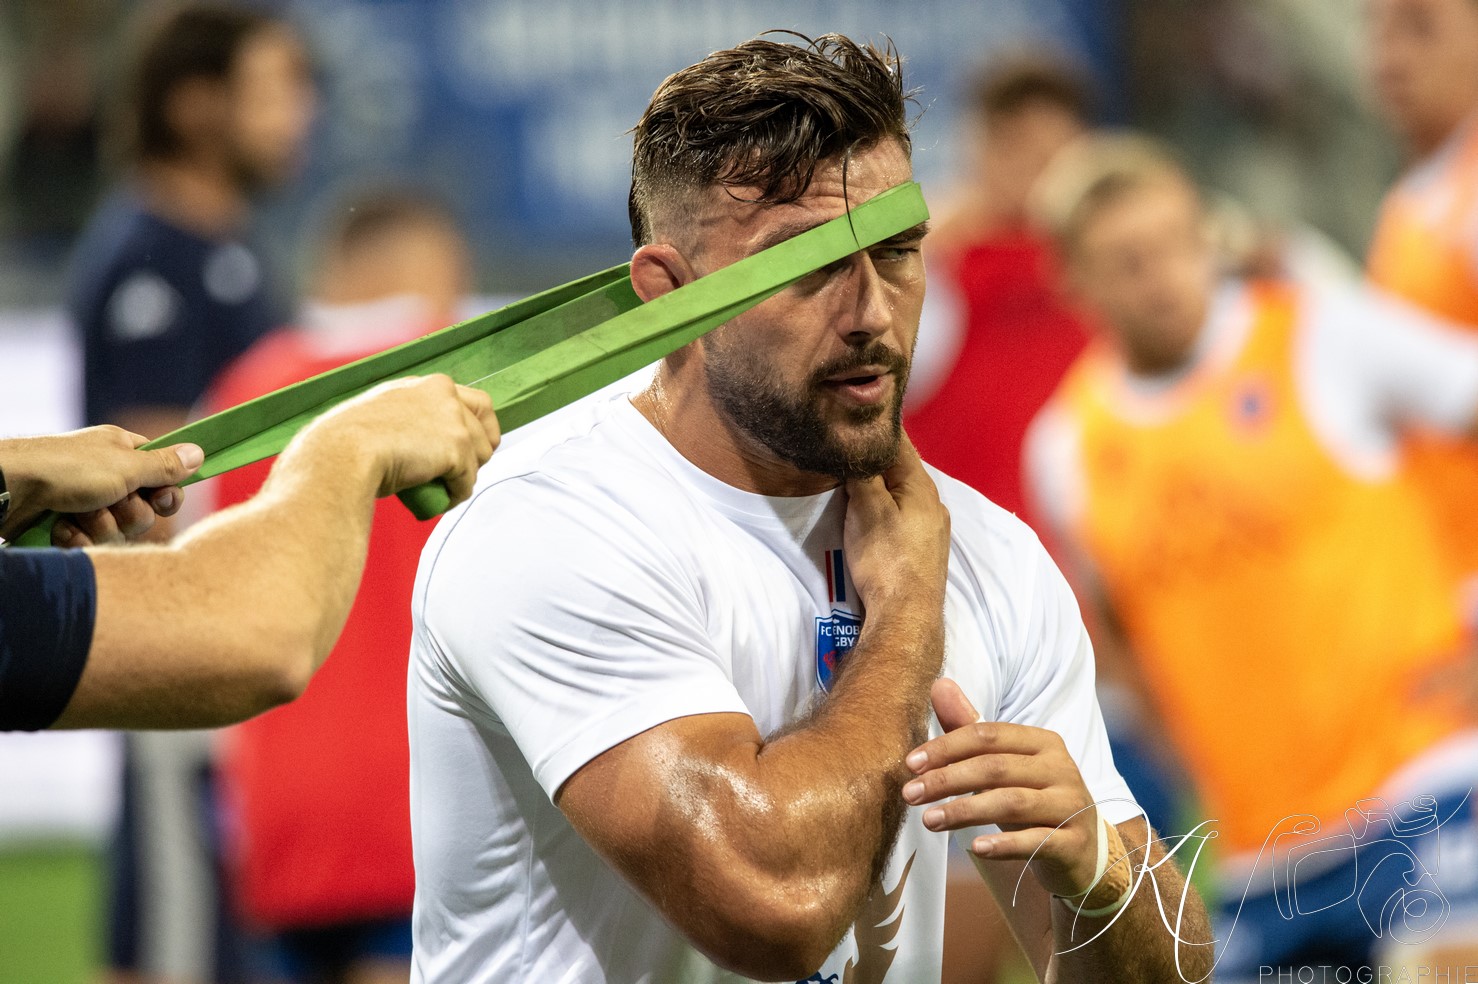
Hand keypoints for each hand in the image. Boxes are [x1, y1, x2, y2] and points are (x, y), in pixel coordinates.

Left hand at [0, 427, 202, 544]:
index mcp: (122, 452)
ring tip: (78, 514)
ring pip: (117, 529)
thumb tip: (200, 452)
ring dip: (100, 525)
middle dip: (128, 514)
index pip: (162, 474)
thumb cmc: (69, 469)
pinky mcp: (65, 522)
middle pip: (142, 509)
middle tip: (112, 503)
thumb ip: (165, 466)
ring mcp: (84, 500)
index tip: (164, 500)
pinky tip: (61, 527)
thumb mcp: (127, 466)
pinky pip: (89, 540)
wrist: (10, 488)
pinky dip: (76, 537)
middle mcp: (106, 475)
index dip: (166, 492)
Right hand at [296, 375, 499, 505]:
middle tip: (463, 471)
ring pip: (481, 456)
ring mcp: (454, 420)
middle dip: (481, 450)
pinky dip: (457, 495)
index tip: (470, 445)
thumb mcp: (381, 418)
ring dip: (466, 476)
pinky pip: (468, 481)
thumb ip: (407, 422)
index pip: (474, 400)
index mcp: (426, 385)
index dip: (477, 426)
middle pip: (485, 426)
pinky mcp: (457, 448)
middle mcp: (445, 395)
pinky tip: (441, 501)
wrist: (341, 453)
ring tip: (444, 491)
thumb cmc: (347, 443)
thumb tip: (415, 445)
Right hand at [842, 435, 949, 613]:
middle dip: (879, 455)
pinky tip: (877, 508)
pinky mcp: (925, 548)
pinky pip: (906, 512)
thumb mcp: (867, 508)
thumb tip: (860, 446)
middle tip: (853, 441)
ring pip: (905, 491)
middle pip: (903, 467)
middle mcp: (933, 503)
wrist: (906, 614)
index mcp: (921, 486)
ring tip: (860, 472)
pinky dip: (890, 502)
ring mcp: (932, 527)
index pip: (900, 443)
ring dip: (884, 481)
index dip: (879, 427)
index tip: (862, 413)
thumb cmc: (886, 559)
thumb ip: (864, 474)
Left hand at [902, 678, 1100, 897]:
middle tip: (910, 794)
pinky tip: (976, 848)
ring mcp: (1071, 806)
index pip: (988, 735)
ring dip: (964, 811)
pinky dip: (1004, 844)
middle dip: (946, 779)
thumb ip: (971, 729)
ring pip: (1011, 803)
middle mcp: (1061, 769)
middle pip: (995, 768)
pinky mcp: (1074, 844)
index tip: (910, 764)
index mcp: (1043, 742)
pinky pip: (1036, 841)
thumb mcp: (1005, 766)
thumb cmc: (1034, 801)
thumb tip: (939, 684)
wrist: (1085, 853)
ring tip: (928, 820)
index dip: (946, 747)